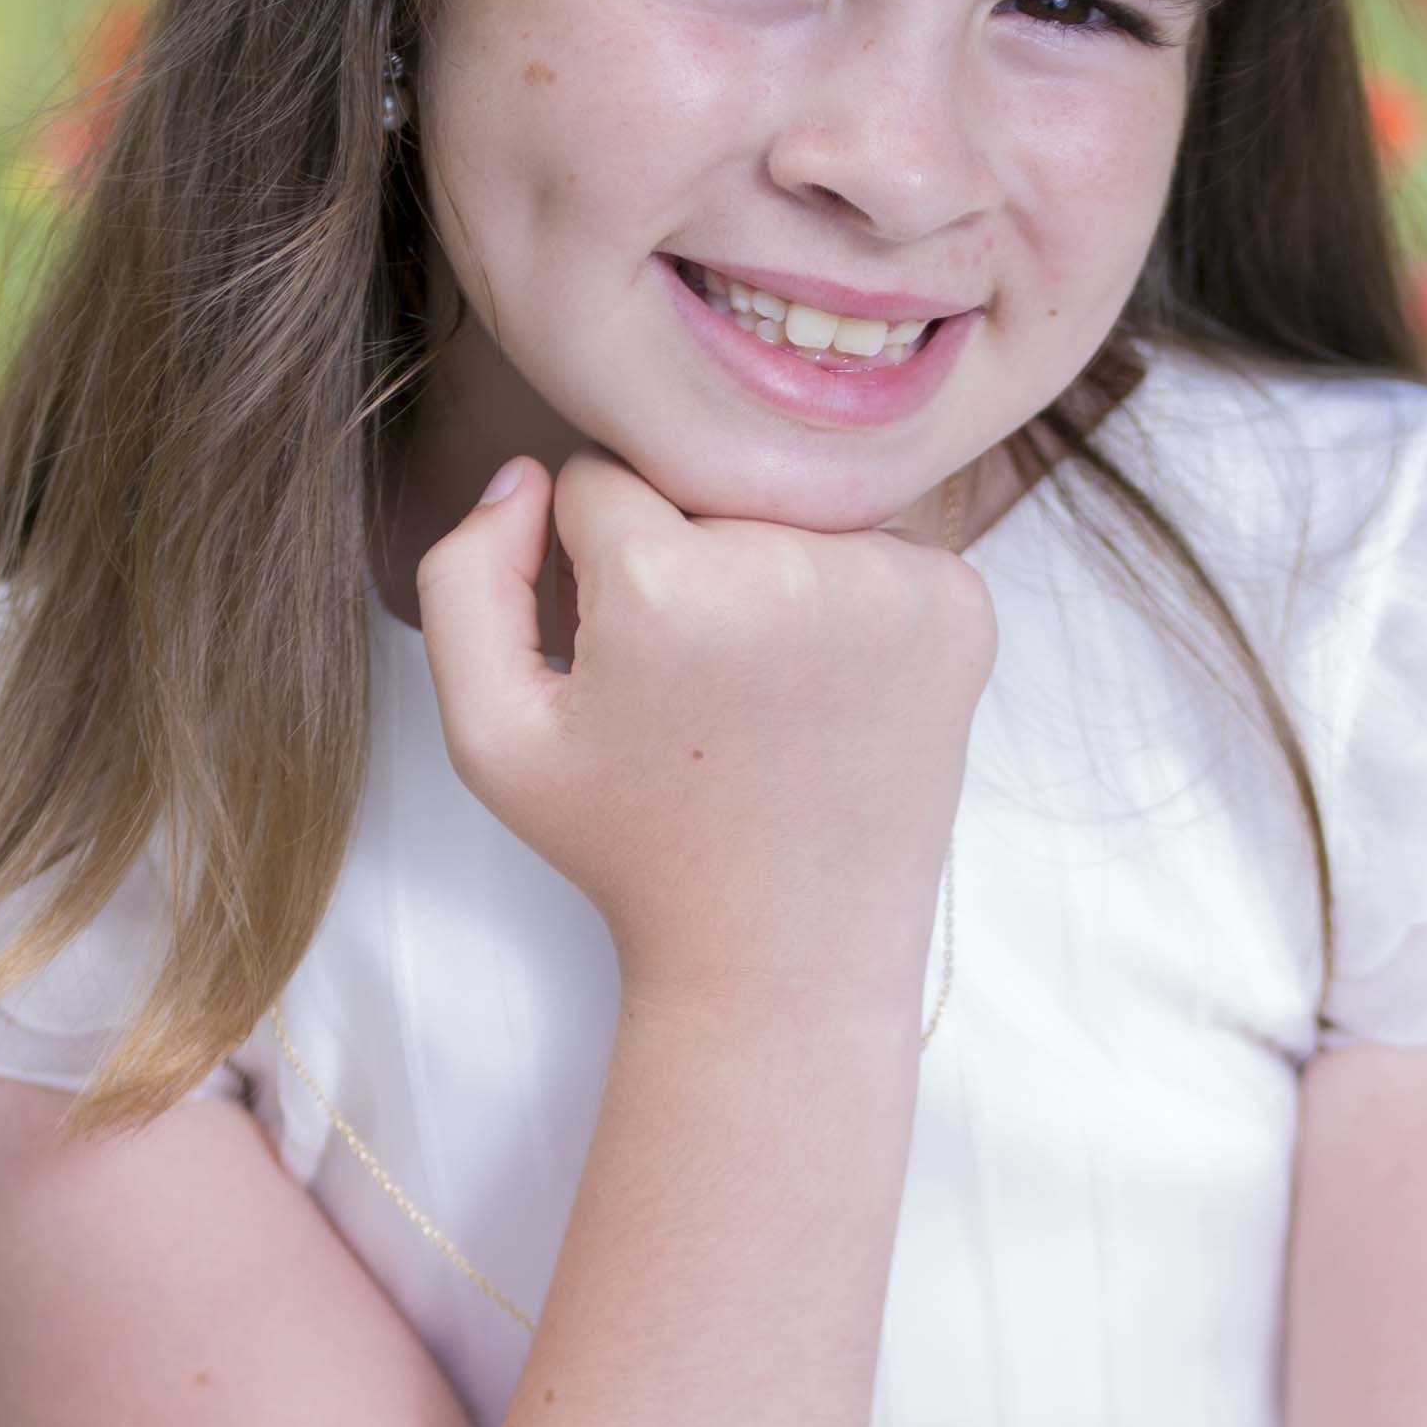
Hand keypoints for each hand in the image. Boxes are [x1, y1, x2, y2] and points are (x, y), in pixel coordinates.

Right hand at [412, 447, 995, 1020]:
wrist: (785, 952)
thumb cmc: (632, 846)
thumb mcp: (494, 737)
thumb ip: (464, 580)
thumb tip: (527, 474)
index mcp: (664, 584)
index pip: (599, 476)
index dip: (590, 563)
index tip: (621, 653)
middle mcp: (790, 562)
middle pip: (703, 482)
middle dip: (685, 556)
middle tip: (695, 682)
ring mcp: (894, 581)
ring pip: (791, 505)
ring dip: (769, 567)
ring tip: (763, 690)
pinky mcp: (962, 605)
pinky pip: (877, 542)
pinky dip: (850, 596)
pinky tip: (829, 692)